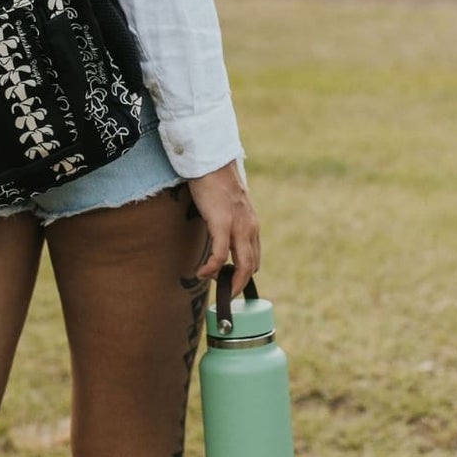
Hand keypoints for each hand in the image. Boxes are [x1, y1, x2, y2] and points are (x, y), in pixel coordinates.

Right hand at [186, 161, 260, 301]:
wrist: (210, 161)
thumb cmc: (215, 181)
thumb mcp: (230, 204)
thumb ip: (230, 219)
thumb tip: (219, 231)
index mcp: (252, 224)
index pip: (254, 257)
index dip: (244, 274)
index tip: (231, 283)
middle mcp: (250, 227)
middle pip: (252, 266)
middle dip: (239, 285)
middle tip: (225, 295)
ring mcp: (238, 226)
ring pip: (242, 265)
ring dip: (229, 282)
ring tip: (214, 287)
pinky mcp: (222, 223)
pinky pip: (220, 255)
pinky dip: (211, 268)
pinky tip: (201, 272)